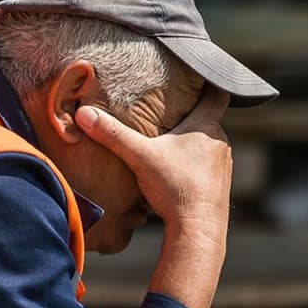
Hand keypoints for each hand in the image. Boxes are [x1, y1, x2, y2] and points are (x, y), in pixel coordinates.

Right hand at [74, 86, 231, 239]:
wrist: (197, 231)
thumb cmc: (174, 189)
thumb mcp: (139, 157)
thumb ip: (112, 134)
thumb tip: (83, 114)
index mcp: (205, 127)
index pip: (216, 94)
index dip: (208, 83)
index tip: (200, 77)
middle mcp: (220, 143)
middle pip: (208, 122)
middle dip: (191, 119)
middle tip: (172, 114)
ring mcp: (224, 167)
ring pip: (207, 148)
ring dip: (192, 146)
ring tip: (172, 148)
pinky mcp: (220, 188)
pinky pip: (207, 170)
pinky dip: (194, 169)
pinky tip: (177, 177)